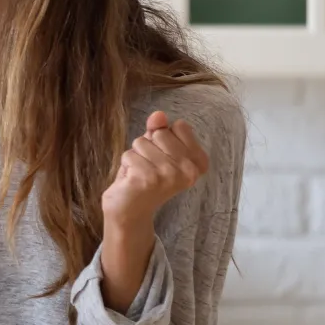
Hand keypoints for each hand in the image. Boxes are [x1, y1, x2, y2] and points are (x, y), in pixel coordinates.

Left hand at [102, 111, 209, 228]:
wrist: (130, 210)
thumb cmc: (145, 177)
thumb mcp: (156, 149)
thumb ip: (159, 129)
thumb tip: (158, 114)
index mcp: (198, 162)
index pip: (180, 125)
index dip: (163, 137)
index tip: (163, 157)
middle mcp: (189, 170)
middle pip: (159, 133)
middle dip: (147, 146)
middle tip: (148, 167)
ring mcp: (170, 175)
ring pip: (141, 142)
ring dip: (135, 156)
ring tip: (139, 174)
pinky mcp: (149, 179)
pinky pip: (129, 154)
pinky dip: (125, 165)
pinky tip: (132, 180)